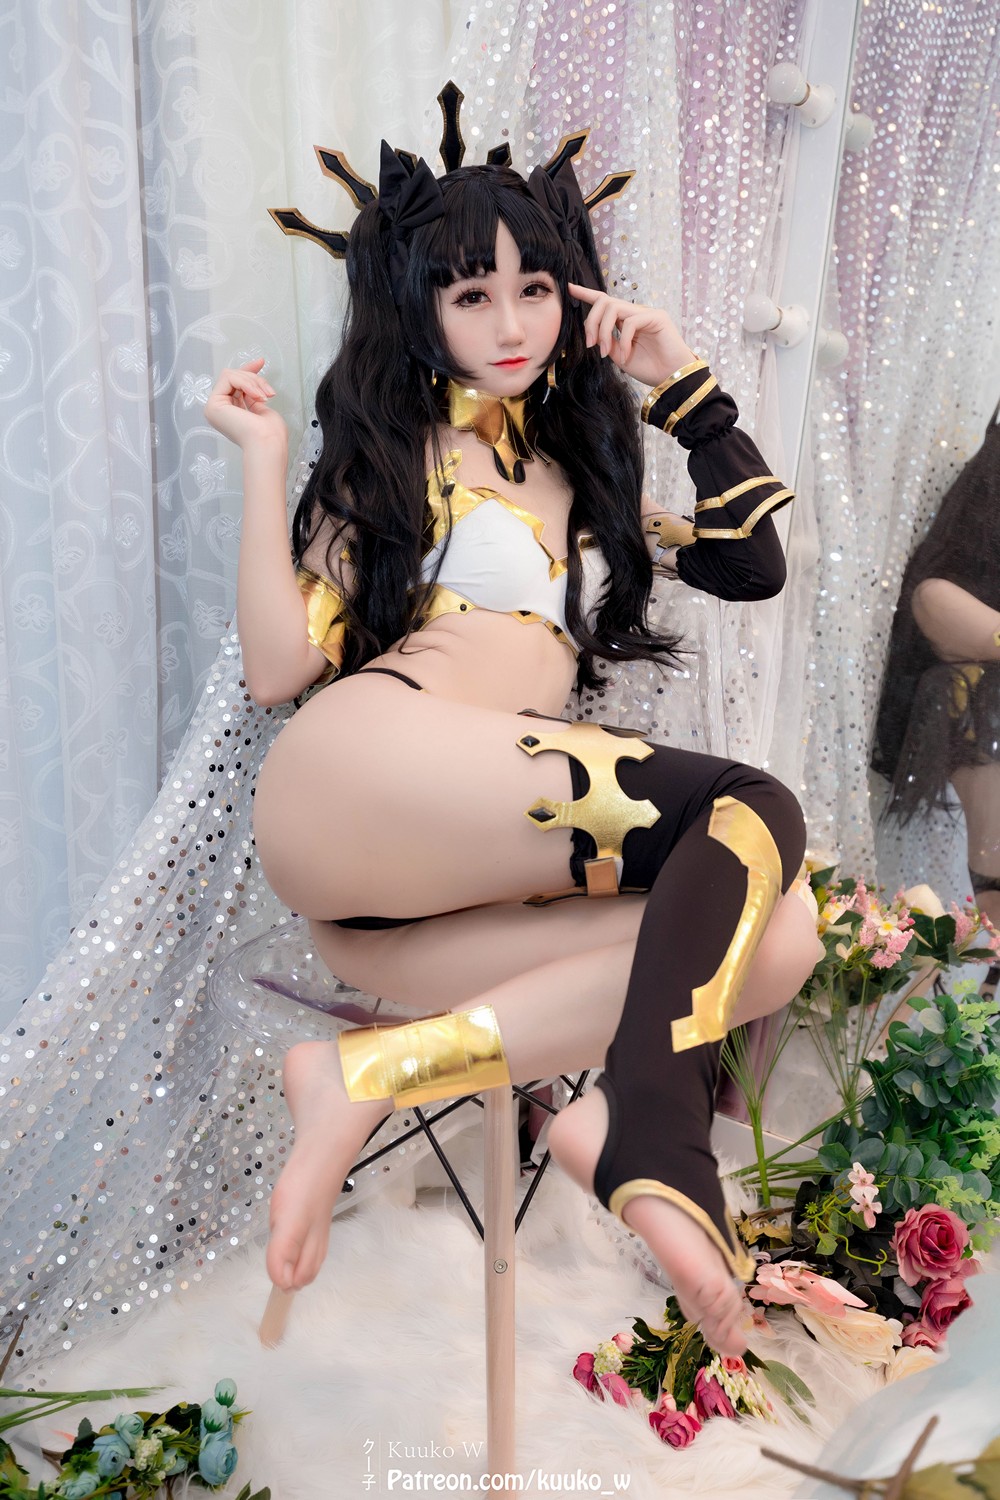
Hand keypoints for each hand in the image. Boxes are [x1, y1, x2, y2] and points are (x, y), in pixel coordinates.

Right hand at [205, 358, 286, 450]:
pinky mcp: (213, 404)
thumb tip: (253, 374)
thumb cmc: (271, 434)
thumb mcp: (261, 405)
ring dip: (252, 381)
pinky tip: (257, 396)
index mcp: (230, 413)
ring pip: (231, 375)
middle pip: (233, 378)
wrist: (268, 444)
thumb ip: (252, 392)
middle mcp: (219, 410)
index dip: (247, 371)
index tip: (261, 362)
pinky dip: (246, 382)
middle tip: (269, 393)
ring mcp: (213, 408)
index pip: (234, 384)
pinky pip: (228, 378)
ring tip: (265, 396)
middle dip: (254, 379)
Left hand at [568, 283, 695, 388]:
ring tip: (604, 352)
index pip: (605, 301)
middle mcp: (635, 313)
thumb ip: (607, 342)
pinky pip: (630, 322)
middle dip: (591, 321)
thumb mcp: (619, 356)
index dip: (587, 294)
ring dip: (603, 330)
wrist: (672, 379)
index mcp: (626, 321)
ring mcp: (647, 313)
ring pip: (614, 307)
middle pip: (605, 301)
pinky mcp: (658, 317)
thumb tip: (594, 334)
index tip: (570, 288)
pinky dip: (622, 340)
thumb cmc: (650, 369)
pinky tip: (624, 355)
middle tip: (590, 345)